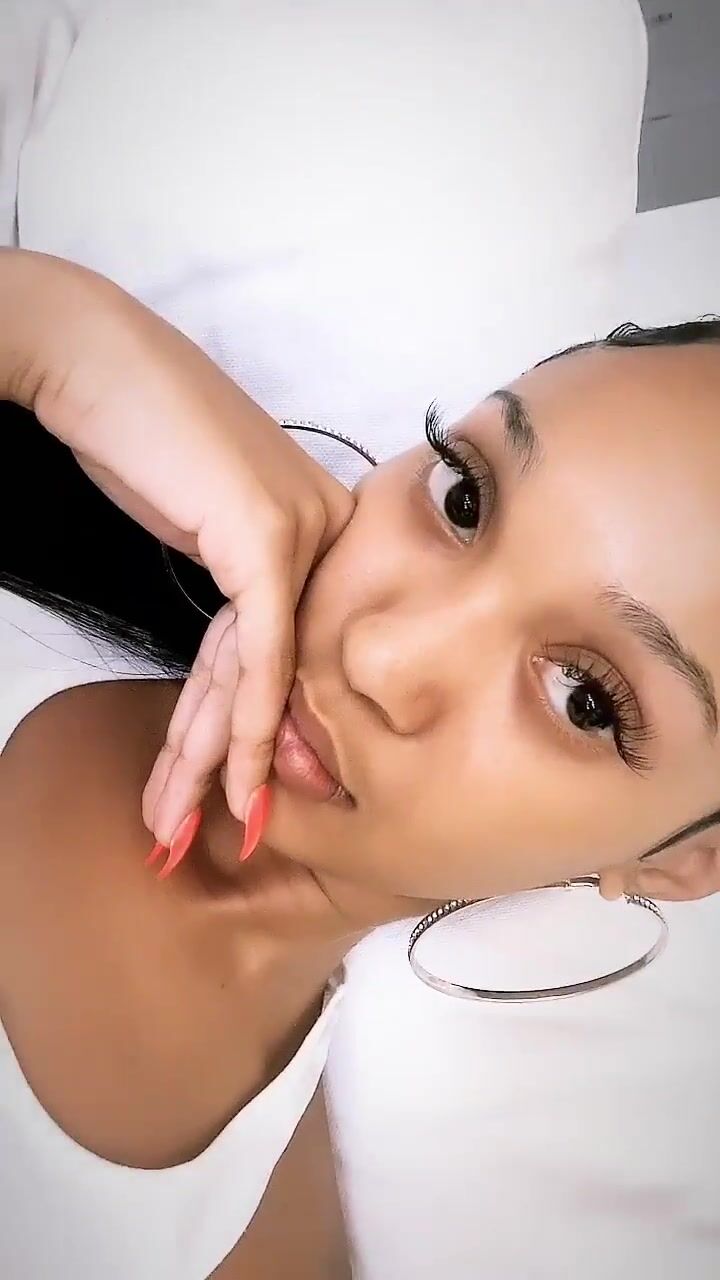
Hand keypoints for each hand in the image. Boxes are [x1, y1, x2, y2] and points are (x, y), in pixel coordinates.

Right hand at [1, 249, 353, 840]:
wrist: (89, 361)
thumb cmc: (135, 429)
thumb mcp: (197, 520)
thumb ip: (234, 583)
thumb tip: (238, 654)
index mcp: (319, 529)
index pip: (279, 651)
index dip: (244, 730)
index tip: (227, 792)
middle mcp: (329, 532)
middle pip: (268, 673)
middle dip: (221, 763)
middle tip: (193, 830)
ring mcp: (307, 530)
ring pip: (260, 676)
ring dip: (212, 761)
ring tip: (179, 827)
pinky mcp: (272, 534)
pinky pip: (261, 652)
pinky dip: (243, 722)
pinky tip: (232, 783)